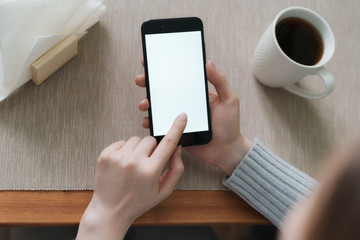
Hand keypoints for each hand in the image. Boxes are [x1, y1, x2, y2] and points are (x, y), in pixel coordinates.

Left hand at [76, 113, 186, 239]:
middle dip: (152, 149)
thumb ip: (176, 168)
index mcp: (150, 171)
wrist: (110, 210)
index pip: (168, 143)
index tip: (182, 116)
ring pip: (136, 139)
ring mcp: (118, 157)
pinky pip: (122, 142)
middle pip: (151, 140)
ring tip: (133, 166)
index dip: (177, 128)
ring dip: (138, 149)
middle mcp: (133, 162)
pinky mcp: (106, 155)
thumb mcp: (164, 191)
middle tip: (146, 164)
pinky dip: (124, 150)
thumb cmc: (138, 202)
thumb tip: (177, 148)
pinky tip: (123, 165)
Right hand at [135, 60, 251, 175]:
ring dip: (147, 103)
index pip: (177, 79)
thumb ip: (220, 81)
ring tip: (144, 104)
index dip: (163, 70)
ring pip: (158, 108)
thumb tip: (208, 62)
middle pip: (163, 91)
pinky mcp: (175, 132)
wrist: (227, 151)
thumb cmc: (230, 125)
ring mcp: (178, 118)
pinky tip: (148, 121)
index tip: (150, 62)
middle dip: (149, 84)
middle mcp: (184, 104)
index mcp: (195, 94)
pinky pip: (159, 125)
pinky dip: (151, 122)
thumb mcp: (229, 100)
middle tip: (141, 80)